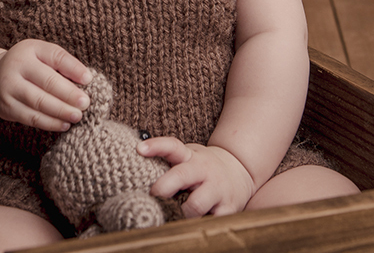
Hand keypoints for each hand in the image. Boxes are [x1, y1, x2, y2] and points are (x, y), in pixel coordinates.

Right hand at [0, 39, 91, 131]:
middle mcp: (17, 65)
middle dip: (69, 94)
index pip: (56, 56)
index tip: (88, 79)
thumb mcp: (41, 56)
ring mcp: (9, 87)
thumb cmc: (28, 66)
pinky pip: (31, 117)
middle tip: (86, 103)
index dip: (73, 68)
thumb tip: (86, 81)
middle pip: (48, 81)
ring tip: (78, 115)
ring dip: (61, 111)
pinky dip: (49, 123)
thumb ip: (61, 64)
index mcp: (30, 48)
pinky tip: (64, 124)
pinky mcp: (6, 106)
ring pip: (39, 102)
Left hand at [139, 137, 254, 217]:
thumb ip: (168, 163)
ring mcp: (217, 189)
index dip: (156, 146)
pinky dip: (198, 227)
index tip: (140, 149)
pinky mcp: (228, 208)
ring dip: (180, 213)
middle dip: (163, 187)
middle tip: (152, 196)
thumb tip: (133, 173)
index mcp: (191, 157)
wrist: (240, 171)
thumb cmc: (203, 168)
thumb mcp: (188, 158)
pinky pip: (211, 222)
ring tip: (172, 217)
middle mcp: (204, 171)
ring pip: (195, 205)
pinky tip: (189, 228)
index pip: (173, 146)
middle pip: (182, 175)